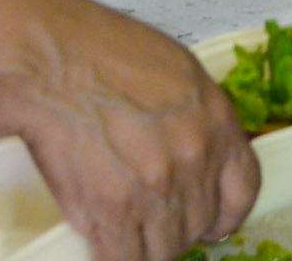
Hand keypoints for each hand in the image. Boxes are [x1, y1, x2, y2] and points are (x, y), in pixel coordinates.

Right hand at [0, 0, 261, 260]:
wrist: (48, 58)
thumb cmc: (98, 50)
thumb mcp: (172, 71)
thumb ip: (189, 120)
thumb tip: (187, 157)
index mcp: (216, 120)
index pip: (242, 192)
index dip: (223, 214)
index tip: (208, 220)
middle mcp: (196, 158)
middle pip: (199, 225)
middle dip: (173, 226)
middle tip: (146, 215)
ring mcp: (158, 187)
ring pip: (164, 250)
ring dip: (142, 245)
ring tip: (119, 227)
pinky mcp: (115, 209)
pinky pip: (125, 259)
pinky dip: (113, 256)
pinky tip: (101, 242)